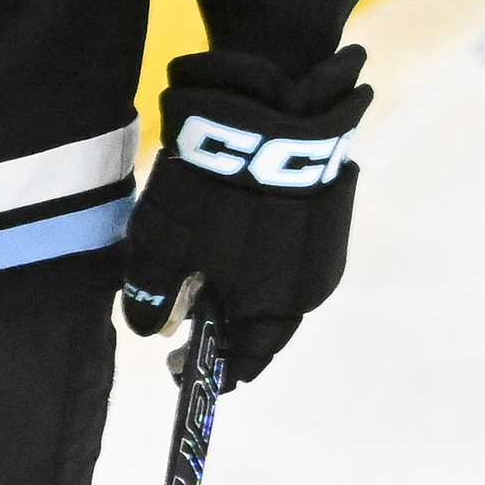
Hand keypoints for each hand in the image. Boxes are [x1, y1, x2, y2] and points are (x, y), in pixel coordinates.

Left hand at [117, 44, 369, 382]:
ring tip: (216, 272)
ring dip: (252, 289)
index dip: (213, 367)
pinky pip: (295, 253)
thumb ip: (153, 297)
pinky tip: (244, 237)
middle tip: (196, 313)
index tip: (183, 363)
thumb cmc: (212, 196)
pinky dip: (268, 257)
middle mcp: (308, 290)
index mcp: (270, 311)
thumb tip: (153, 330)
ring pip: (283, 288)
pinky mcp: (331, 212)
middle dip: (231, 326)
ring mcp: (326, 250)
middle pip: (267, 326)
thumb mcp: (162, 248)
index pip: (244, 361)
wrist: (271, 116)